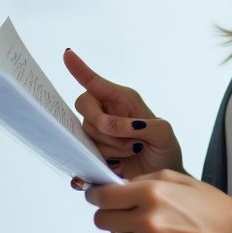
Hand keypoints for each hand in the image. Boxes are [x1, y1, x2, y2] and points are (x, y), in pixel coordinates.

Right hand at [63, 48, 184, 180]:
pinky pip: (82, 154)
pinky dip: (98, 161)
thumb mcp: (163, 133)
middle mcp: (107, 113)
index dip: (80, 69)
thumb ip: (140, 125)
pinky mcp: (93, 154)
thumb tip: (109, 124)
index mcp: (123, 100)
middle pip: (84, 106)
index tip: (67, 54)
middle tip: (130, 141)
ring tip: (131, 152)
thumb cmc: (164, 150)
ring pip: (86, 133)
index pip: (96, 82)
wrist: (161, 178)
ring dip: (110, 148)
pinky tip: (114, 166)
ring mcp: (98, 134)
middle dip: (101, 124)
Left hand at [84, 170, 231, 232]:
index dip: (97, 194)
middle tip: (128, 213)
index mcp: (152, 193)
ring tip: (152, 231)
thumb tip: (114, 188)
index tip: (98, 196)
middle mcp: (147, 221)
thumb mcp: (177, 179)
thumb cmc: (210, 208)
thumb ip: (142, 180)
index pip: (102, 196)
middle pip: (102, 220)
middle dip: (111, 214)